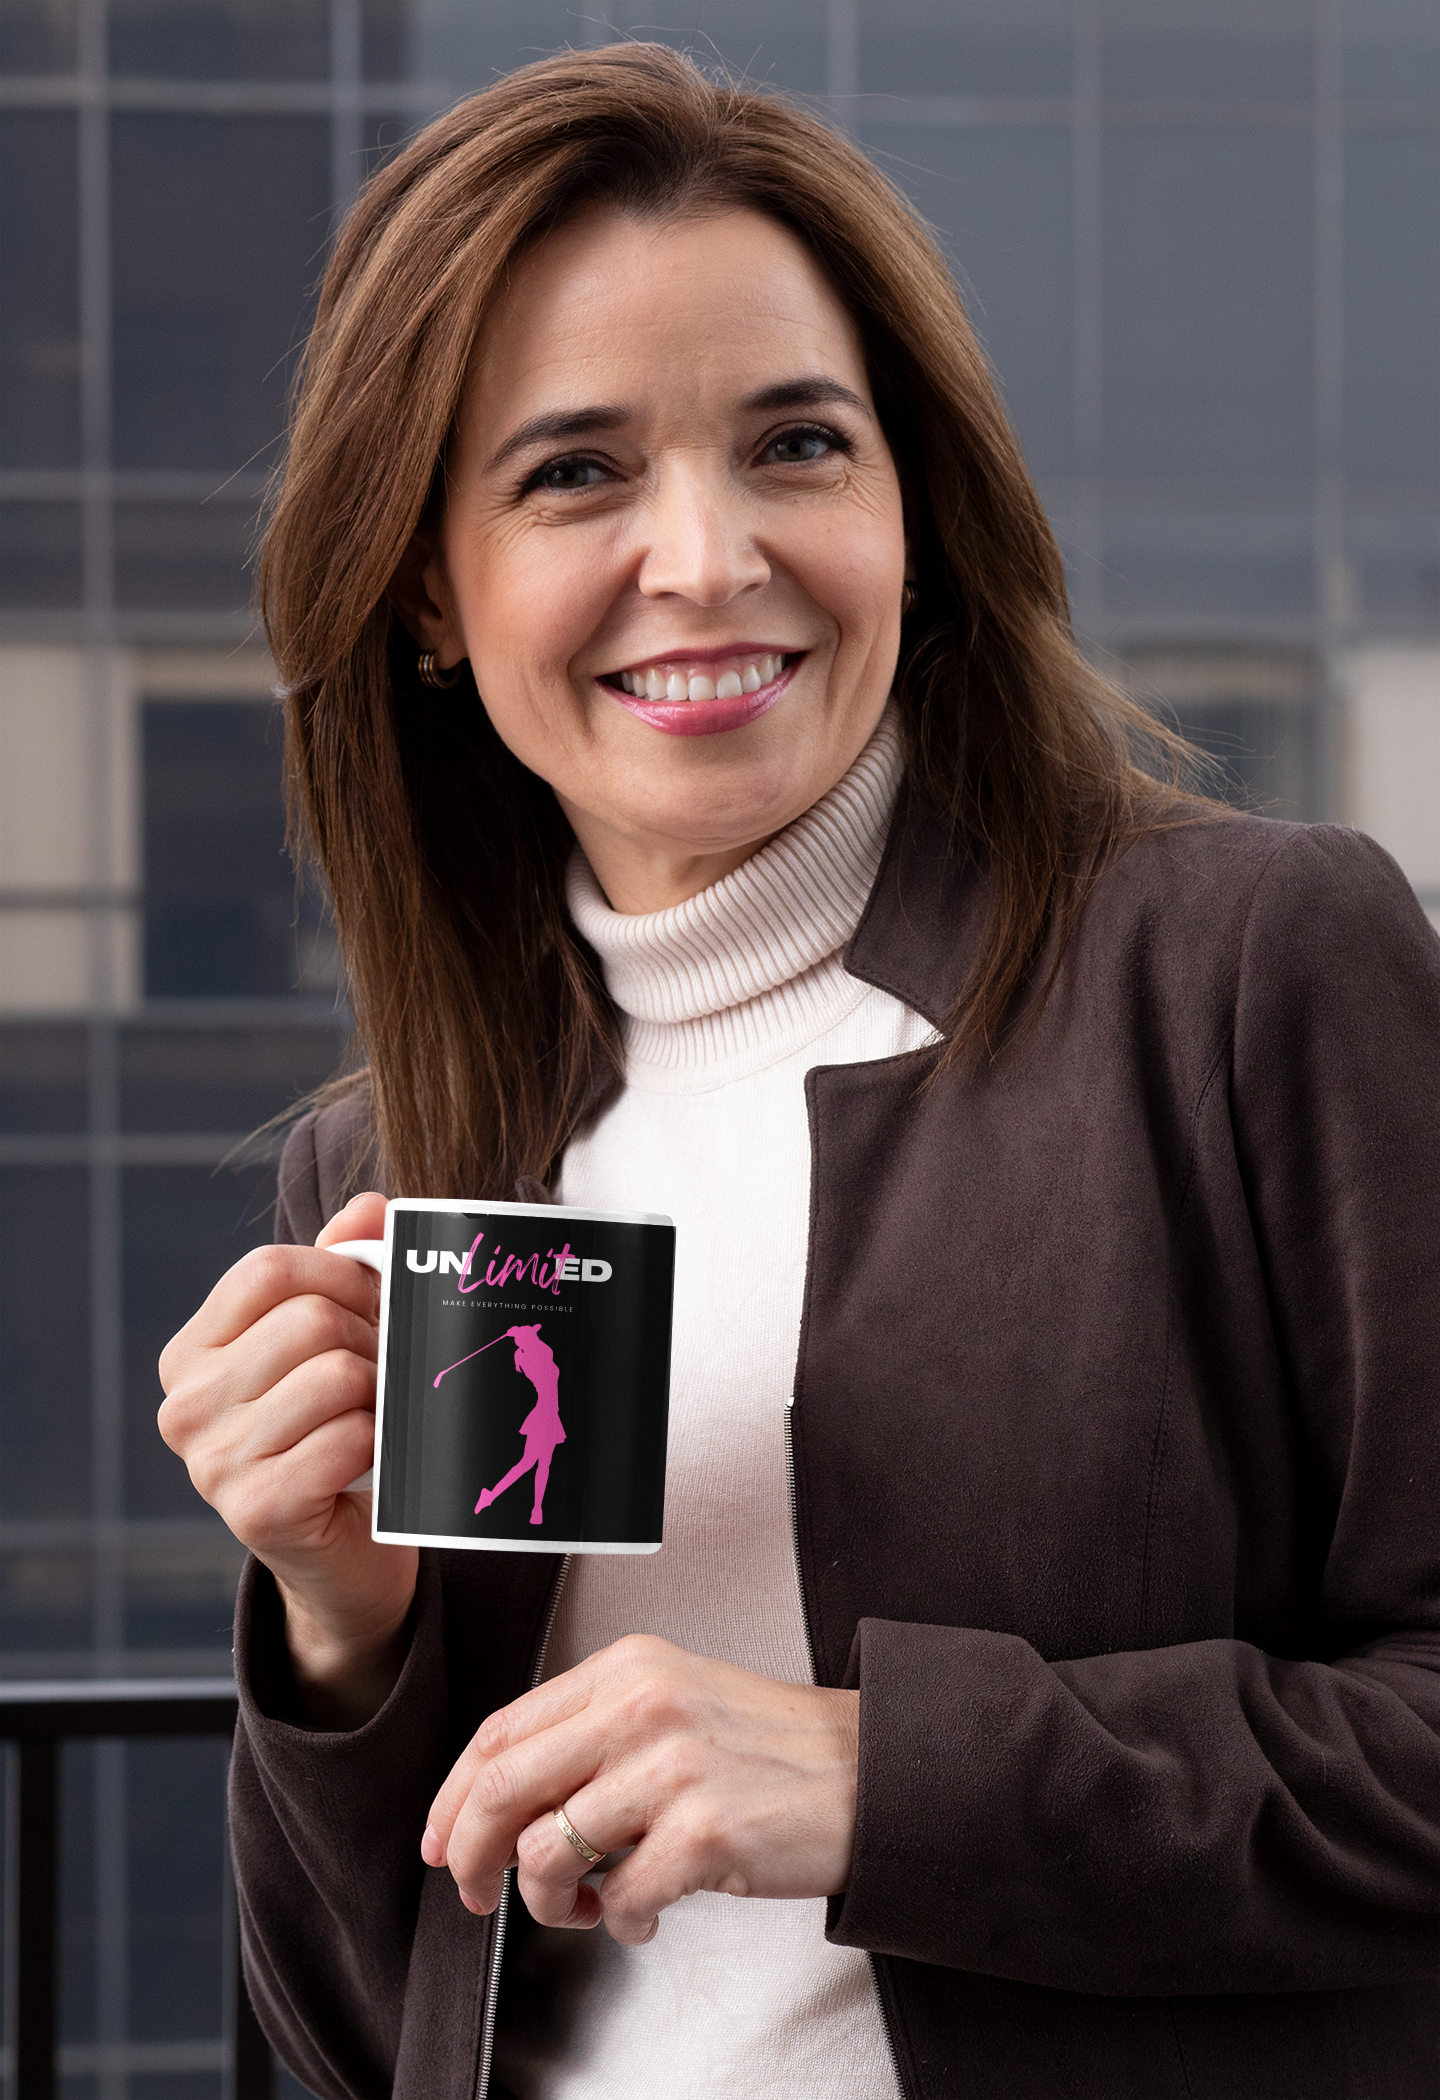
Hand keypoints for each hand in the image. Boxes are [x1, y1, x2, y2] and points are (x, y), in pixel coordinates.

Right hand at [158, 1191, 418, 1725]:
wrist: (344, 1557)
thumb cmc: (338, 1433)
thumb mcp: (335, 1342)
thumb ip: (345, 1268)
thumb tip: (369, 1206)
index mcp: (193, 1353)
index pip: (269, 1268)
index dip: (343, 1274)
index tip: (374, 1305)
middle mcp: (186, 1406)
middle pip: (310, 1319)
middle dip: (373, 1338)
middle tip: (388, 1372)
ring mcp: (212, 1464)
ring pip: (337, 1374)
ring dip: (382, 1393)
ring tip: (380, 1415)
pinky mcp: (256, 1511)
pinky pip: (349, 1436)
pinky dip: (381, 1441)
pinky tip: (373, 1461)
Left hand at [421, 1634, 859, 1943]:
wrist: (869, 1771)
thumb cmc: (767, 1747)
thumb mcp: (671, 1702)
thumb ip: (591, 1731)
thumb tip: (498, 1803)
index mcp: (627, 1667)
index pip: (502, 1731)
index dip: (453, 1796)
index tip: (440, 1841)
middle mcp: (644, 1705)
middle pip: (503, 1788)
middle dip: (471, 1856)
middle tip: (477, 1894)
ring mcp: (675, 1767)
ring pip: (549, 1853)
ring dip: (551, 1903)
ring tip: (588, 1906)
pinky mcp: (707, 1831)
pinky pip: (621, 1900)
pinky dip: (621, 1924)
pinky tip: (645, 1914)